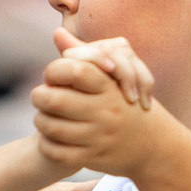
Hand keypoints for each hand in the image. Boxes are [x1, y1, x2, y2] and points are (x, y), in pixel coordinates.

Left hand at [32, 37, 174, 177]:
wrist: (153, 145)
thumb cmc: (124, 103)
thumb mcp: (111, 78)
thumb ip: (84, 55)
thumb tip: (57, 32)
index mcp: (109, 87)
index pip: (73, 70)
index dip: (54, 71)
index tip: (51, 77)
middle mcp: (106, 111)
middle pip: (57, 99)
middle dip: (39, 96)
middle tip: (38, 97)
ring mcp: (100, 136)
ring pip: (53, 128)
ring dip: (40, 121)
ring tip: (41, 117)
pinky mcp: (94, 158)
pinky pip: (58, 153)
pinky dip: (47, 145)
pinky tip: (47, 138)